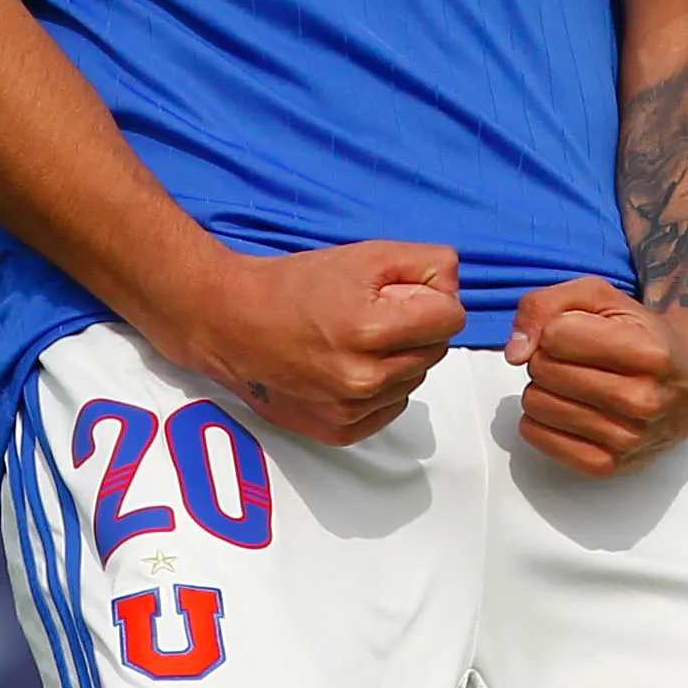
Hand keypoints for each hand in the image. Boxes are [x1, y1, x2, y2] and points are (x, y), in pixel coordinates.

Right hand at [167, 242, 462, 447]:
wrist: (232, 323)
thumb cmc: (294, 286)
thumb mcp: (364, 255)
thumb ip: (425, 263)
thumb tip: (455, 289)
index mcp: (371, 329)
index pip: (451, 317)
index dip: (433, 298)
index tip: (404, 294)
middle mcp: (363, 378)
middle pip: (436, 350)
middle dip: (416, 328)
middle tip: (375, 313)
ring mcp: (350, 410)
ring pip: (413, 379)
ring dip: (397, 359)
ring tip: (354, 339)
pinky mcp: (339, 432)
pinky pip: (390, 408)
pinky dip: (379, 388)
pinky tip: (346, 366)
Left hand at [506, 279, 687, 477]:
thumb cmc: (640, 333)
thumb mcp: (600, 297)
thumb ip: (546, 304)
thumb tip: (515, 351)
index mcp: (645, 351)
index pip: (555, 334)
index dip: (556, 328)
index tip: (578, 332)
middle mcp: (641, 400)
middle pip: (544, 370)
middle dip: (549, 358)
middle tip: (577, 359)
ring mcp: (627, 438)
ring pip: (536, 404)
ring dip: (546, 388)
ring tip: (576, 383)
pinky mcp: (609, 466)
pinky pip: (538, 437)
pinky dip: (542, 419)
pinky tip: (568, 408)